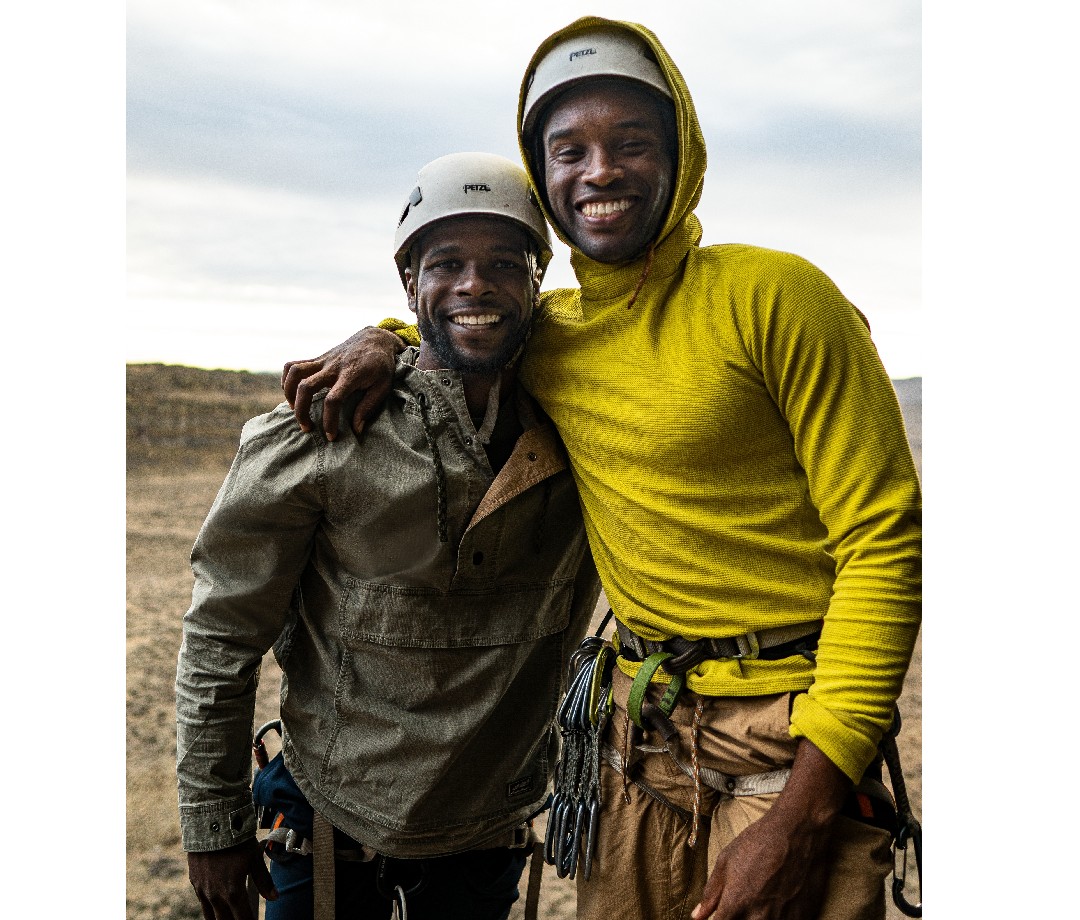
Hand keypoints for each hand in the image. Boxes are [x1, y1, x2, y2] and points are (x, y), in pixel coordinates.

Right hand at [187, 838, 276, 919]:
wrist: (210, 825)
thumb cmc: (235, 841)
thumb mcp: (254, 858)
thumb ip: (264, 880)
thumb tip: (275, 897)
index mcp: (233, 892)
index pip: (243, 919)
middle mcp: (216, 895)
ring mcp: (203, 890)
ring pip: (211, 916)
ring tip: (230, 919)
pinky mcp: (195, 883)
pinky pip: (202, 903)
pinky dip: (210, 910)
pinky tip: (216, 909)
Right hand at [281, 327, 404, 440]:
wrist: (376, 339)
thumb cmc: (382, 365)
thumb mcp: (383, 386)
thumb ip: (368, 407)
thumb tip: (356, 429)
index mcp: (351, 375)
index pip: (333, 400)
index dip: (329, 421)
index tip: (331, 436)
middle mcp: (333, 367)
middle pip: (306, 387)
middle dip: (301, 411)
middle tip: (308, 428)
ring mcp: (323, 361)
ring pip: (295, 373)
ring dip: (289, 393)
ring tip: (294, 409)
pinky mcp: (318, 358)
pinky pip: (293, 365)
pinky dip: (287, 378)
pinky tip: (292, 392)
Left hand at [691, 740, 848, 919]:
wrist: (796, 833)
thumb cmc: (758, 843)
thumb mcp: (725, 862)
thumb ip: (711, 893)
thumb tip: (697, 916)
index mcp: (736, 904)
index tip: (720, 914)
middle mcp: (758, 918)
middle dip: (737, 919)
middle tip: (742, 901)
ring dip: (756, 919)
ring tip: (760, 897)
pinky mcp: (801, 918)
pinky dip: (778, 917)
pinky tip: (777, 902)